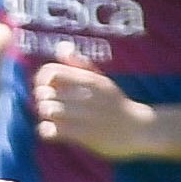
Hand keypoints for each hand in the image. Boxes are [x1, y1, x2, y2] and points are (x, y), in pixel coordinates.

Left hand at [32, 62, 150, 158]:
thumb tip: (61, 46)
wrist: (140, 129)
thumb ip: (79, 64)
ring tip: (53, 118)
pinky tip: (54, 131)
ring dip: (45, 115)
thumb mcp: (101, 80)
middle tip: (49, 106)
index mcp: (89, 79)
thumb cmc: (115, 105)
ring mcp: (87, 115)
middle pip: (45, 92)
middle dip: (41, 100)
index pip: (50, 72)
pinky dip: (47, 131)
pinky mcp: (86, 135)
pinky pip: (52, 131)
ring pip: (48, 110)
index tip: (47, 89)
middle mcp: (87, 94)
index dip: (41, 81)